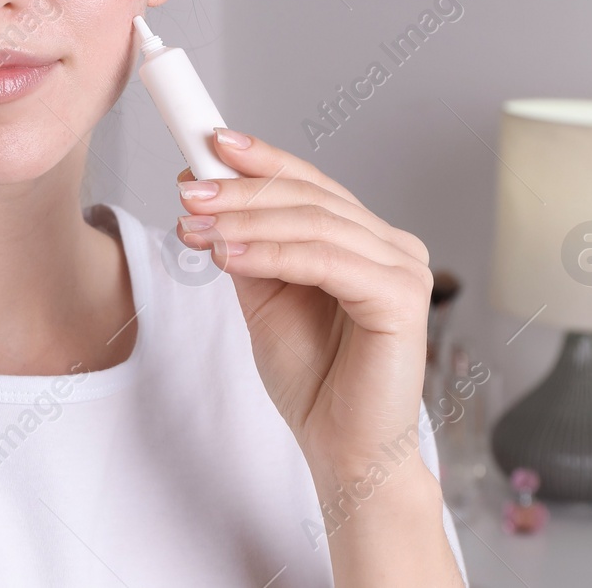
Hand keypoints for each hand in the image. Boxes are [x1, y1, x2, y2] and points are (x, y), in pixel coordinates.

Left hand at [175, 129, 433, 485]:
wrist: (343, 449)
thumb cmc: (312, 378)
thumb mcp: (264, 296)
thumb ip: (247, 245)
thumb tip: (206, 193)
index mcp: (363, 239)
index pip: (308, 183)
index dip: (260, 159)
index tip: (208, 142)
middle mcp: (391, 246)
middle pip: (308, 196)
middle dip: (240, 190)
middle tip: (186, 192)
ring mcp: (404, 268)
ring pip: (312, 222)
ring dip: (245, 220)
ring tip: (194, 228)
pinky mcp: (403, 298)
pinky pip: (326, 260)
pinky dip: (272, 252)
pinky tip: (228, 255)